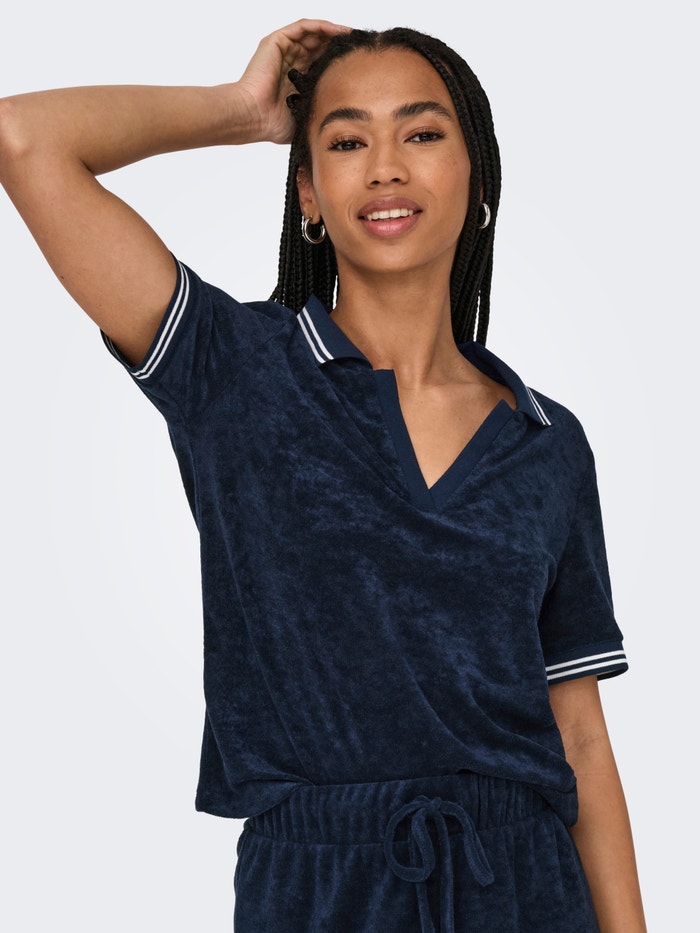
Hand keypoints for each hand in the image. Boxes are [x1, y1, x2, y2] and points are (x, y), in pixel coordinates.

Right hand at [235, 19, 349, 143]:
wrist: (254, 116)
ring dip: (333, 33)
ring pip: (313, 35)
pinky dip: (322, 27)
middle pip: (319, 47)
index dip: (338, 62)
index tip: (358, 64)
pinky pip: (303, 27)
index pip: (321, 63)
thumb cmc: (273, 123)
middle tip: (359, 47)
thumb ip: (320, 111)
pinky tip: (338, 31)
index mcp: (296, 79)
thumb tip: (343, 118)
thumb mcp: (306, 116)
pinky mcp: (277, 42)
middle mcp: (290, 62)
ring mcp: (284, 51)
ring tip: (351, 37)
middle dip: (338, 46)